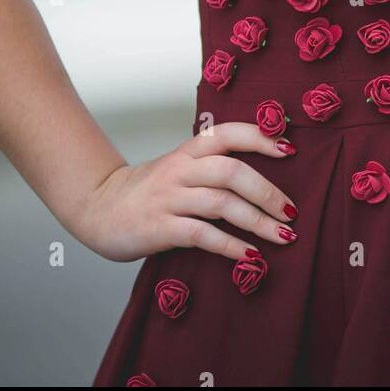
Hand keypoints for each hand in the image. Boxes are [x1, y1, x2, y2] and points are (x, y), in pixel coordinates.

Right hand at [71, 121, 298, 261]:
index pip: (227, 133)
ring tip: (283, 237)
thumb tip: (264, 180)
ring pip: (221, 203)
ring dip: (257, 221)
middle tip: (291, 212)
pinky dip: (230, 246)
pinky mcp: (160, 228)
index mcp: (187, 151)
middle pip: (231, 171)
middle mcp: (180, 170)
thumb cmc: (149, 190)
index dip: (260, 137)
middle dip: (267, 191)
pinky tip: (250, 257)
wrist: (98, 208)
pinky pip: (202, 235)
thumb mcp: (179, 168)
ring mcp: (168, 198)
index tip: (290, 149)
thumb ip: (211, 167)